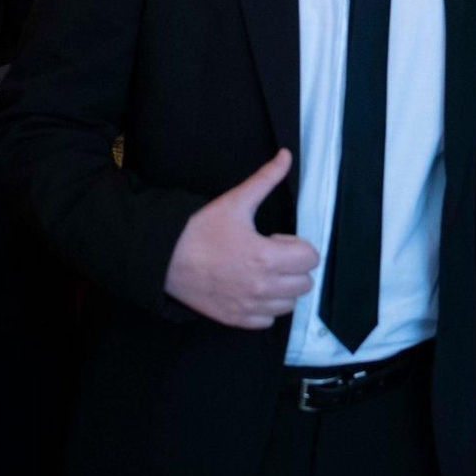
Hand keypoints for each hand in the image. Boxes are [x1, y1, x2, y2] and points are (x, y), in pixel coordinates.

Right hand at [164, 149, 318, 328]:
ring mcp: (250, 306)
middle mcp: (262, 287)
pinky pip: (268, 320)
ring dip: (283, 287)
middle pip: (305, 283)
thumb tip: (286, 155)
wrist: (164, 259)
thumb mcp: (236, 201)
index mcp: (267, 257)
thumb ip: (265, 179)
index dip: (297, 245)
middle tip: (269, 254)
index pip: (311, 258)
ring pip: (290, 303)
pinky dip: (266, 307)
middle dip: (293, 266)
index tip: (275, 239)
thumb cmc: (201, 229)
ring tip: (261, 271)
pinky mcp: (237, 320)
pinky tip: (250, 288)